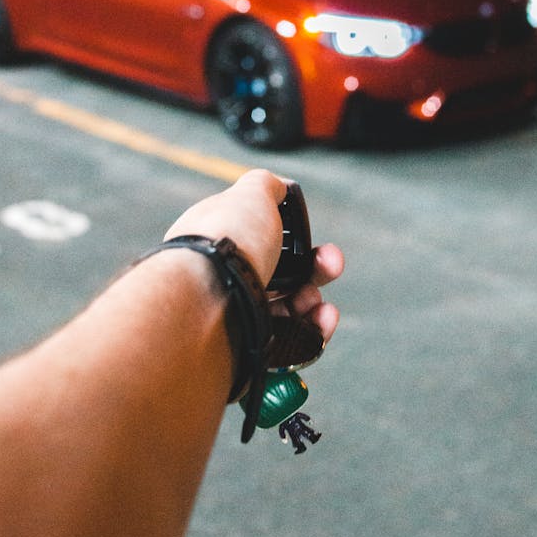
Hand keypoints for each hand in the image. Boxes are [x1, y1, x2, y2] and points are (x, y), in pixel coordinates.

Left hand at [164, 169, 343, 344]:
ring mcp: (236, 316)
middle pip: (282, 275)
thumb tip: (277, 187)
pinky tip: (322, 323)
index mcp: (221, 241)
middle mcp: (226, 278)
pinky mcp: (248, 349)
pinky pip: (290, 345)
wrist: (206, 298)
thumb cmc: (226, 240)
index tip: (310, 235)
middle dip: (316, 269)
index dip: (293, 237)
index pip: (262, 240)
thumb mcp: (249, 194)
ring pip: (289, 311)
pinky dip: (313, 334)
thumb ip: (266, 186)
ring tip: (318, 304)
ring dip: (315, 303)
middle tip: (330, 264)